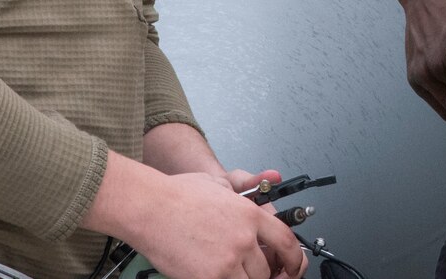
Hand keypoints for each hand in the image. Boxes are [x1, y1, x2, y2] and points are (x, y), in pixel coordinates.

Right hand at [121, 170, 306, 278]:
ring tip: (231, 272)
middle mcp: (243, 239)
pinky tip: (216, 275)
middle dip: (262, 272)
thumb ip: (249, 186)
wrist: (150, 207)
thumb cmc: (179, 194)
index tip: (293, 265)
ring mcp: (227, 261)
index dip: (294, 259)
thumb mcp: (221, 183)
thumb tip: (273, 177)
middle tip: (251, 270)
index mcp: (251, 215)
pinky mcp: (208, 277)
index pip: (287, 242)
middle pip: (267, 269)